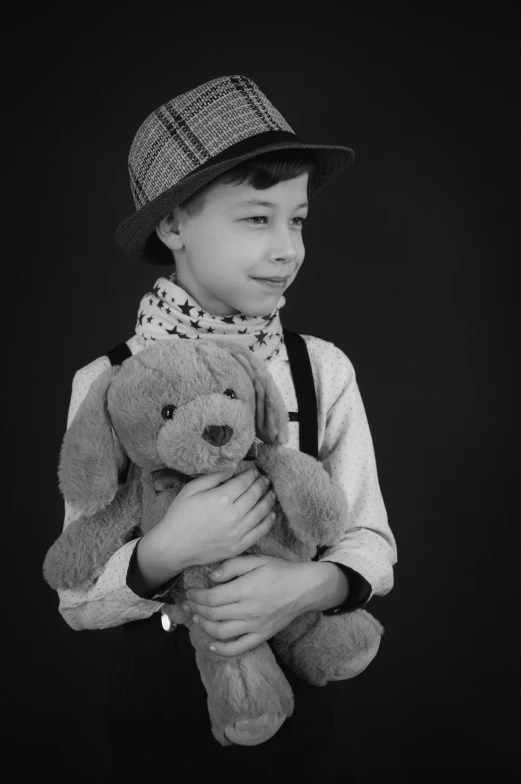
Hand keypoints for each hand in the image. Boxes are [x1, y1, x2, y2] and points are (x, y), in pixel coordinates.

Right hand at [145, 466, 276, 572]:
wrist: (173, 547)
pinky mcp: (238, 546)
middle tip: (266, 479)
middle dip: (262, 485)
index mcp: (221, 498)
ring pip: (261, 512)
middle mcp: (233, 515)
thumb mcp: (191, 489)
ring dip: (269, 500)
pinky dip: (268, 522)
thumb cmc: (179, 516)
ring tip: (272, 493)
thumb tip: (233, 469)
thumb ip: (214, 477)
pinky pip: (259, 532)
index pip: (244, 482)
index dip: (251, 475)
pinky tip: (271, 514)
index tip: (255, 471)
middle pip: (255, 495)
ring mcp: (237, 533)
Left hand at [183, 555, 311, 655]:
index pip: (211, 598)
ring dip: (204, 627)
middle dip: (195, 610)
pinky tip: (211, 645)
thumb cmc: (280, 571)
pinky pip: (239, 647)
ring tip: (196, 619)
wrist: (305, 588)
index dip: (196, 597)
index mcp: (245, 590)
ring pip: (221, 632)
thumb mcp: (257, 560)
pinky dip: (223, 650)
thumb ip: (232, 566)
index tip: (189, 593)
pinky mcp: (262, 635)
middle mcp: (248, 610)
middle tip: (187, 605)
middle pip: (213, 615)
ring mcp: (255, 626)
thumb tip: (212, 577)